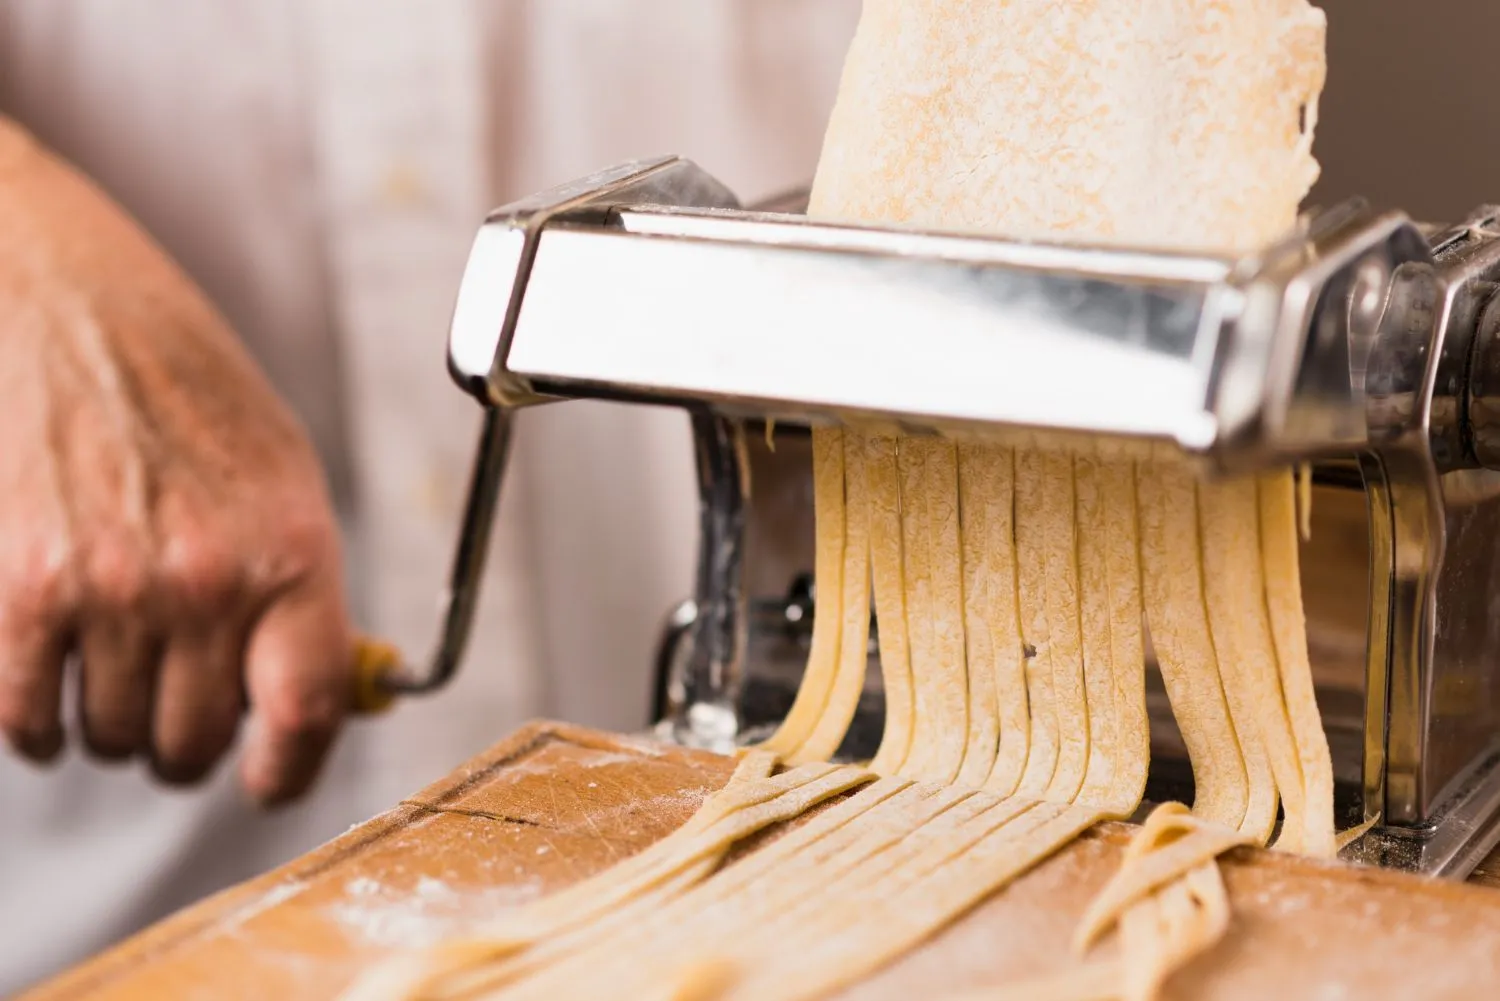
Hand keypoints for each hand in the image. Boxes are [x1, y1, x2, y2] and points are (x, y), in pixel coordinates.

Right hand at [0, 120, 354, 804]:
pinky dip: (34, 721)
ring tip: (116, 664)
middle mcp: (204, 576)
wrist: (68, 301)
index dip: (290, 770)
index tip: (269, 782)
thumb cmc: (188, 386)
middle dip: (190, 742)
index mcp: (292, 547)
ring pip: (111, 739)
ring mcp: (106, 586)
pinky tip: (49, 678)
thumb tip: (318, 700)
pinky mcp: (17, 588)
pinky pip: (22, 719)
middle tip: (179, 704)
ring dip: (113, 725)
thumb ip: (300, 592)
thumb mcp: (284, 476)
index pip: (306, 709)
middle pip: (197, 742)